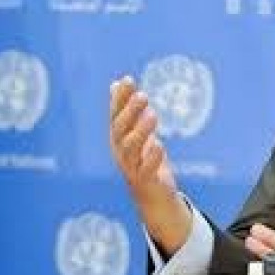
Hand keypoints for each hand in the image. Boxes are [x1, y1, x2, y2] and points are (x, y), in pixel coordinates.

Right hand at [109, 75, 190, 253]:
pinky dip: (152, 157)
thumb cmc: (143, 159)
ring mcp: (130, 167)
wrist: (152, 195)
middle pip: (119, 130)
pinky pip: (145, 170)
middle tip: (143, 95)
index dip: (119, 98)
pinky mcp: (145, 181)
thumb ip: (128, 109)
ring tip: (153, 115)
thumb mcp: (136, 131)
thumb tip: (117, 82)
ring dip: (141, 130)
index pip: (115, 114)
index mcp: (118, 138)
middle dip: (129, 111)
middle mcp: (120, 151)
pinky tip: (159, 145)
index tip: (128, 80)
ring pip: (130, 148)